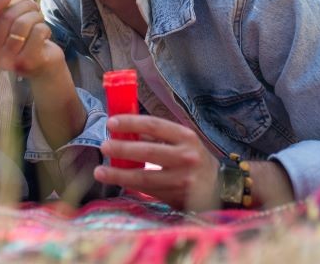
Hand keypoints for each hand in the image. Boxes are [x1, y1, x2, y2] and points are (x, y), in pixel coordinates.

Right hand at [0, 0, 63, 77]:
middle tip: (33, 6)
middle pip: (6, 18)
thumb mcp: (9, 28)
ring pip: (22, 23)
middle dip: (24, 6)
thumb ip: (2, 13)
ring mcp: (8, 61)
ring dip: (35, 15)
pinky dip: (44, 27)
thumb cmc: (25, 43)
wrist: (44, 67)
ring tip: (39, 19)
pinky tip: (44, 33)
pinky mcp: (27, 62)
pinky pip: (37, 32)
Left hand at [93, 115, 220, 210]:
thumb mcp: (184, 141)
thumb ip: (159, 136)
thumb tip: (126, 128)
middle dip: (122, 149)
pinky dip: (129, 185)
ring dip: (119, 174)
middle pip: (147, 152)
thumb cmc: (195, 159)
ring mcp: (181, 179)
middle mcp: (185, 157)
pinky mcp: (175, 197)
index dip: (131, 122)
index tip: (111, 122)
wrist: (218, 187)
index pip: (154, 125)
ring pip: (144, 177)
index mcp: (186, 136)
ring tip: (100, 171)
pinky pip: (147, 190)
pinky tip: (116, 181)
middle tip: (104, 146)